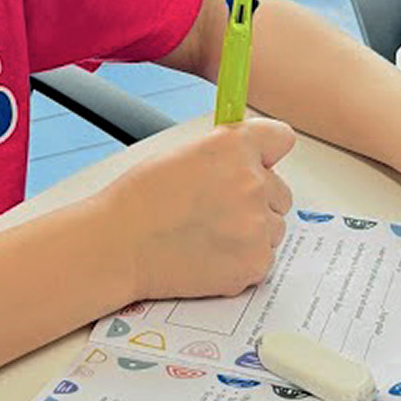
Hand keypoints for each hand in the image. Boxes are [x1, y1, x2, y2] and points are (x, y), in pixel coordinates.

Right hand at [103, 118, 295, 302]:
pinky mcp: (255, 262)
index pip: (281, 138)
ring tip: (208, 235)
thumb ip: (224, 153)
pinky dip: (242, 260)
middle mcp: (252, 181)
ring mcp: (257, 225)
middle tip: (217, 210)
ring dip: (251, 232)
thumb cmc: (139, 201)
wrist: (119, 246)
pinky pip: (264, 258)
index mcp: (233, 146)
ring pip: (273, 227)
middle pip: (280, 191)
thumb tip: (249, 160)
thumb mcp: (182, 154)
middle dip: (256, 200)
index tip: (260, 163)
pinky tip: (210, 255)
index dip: (267, 154)